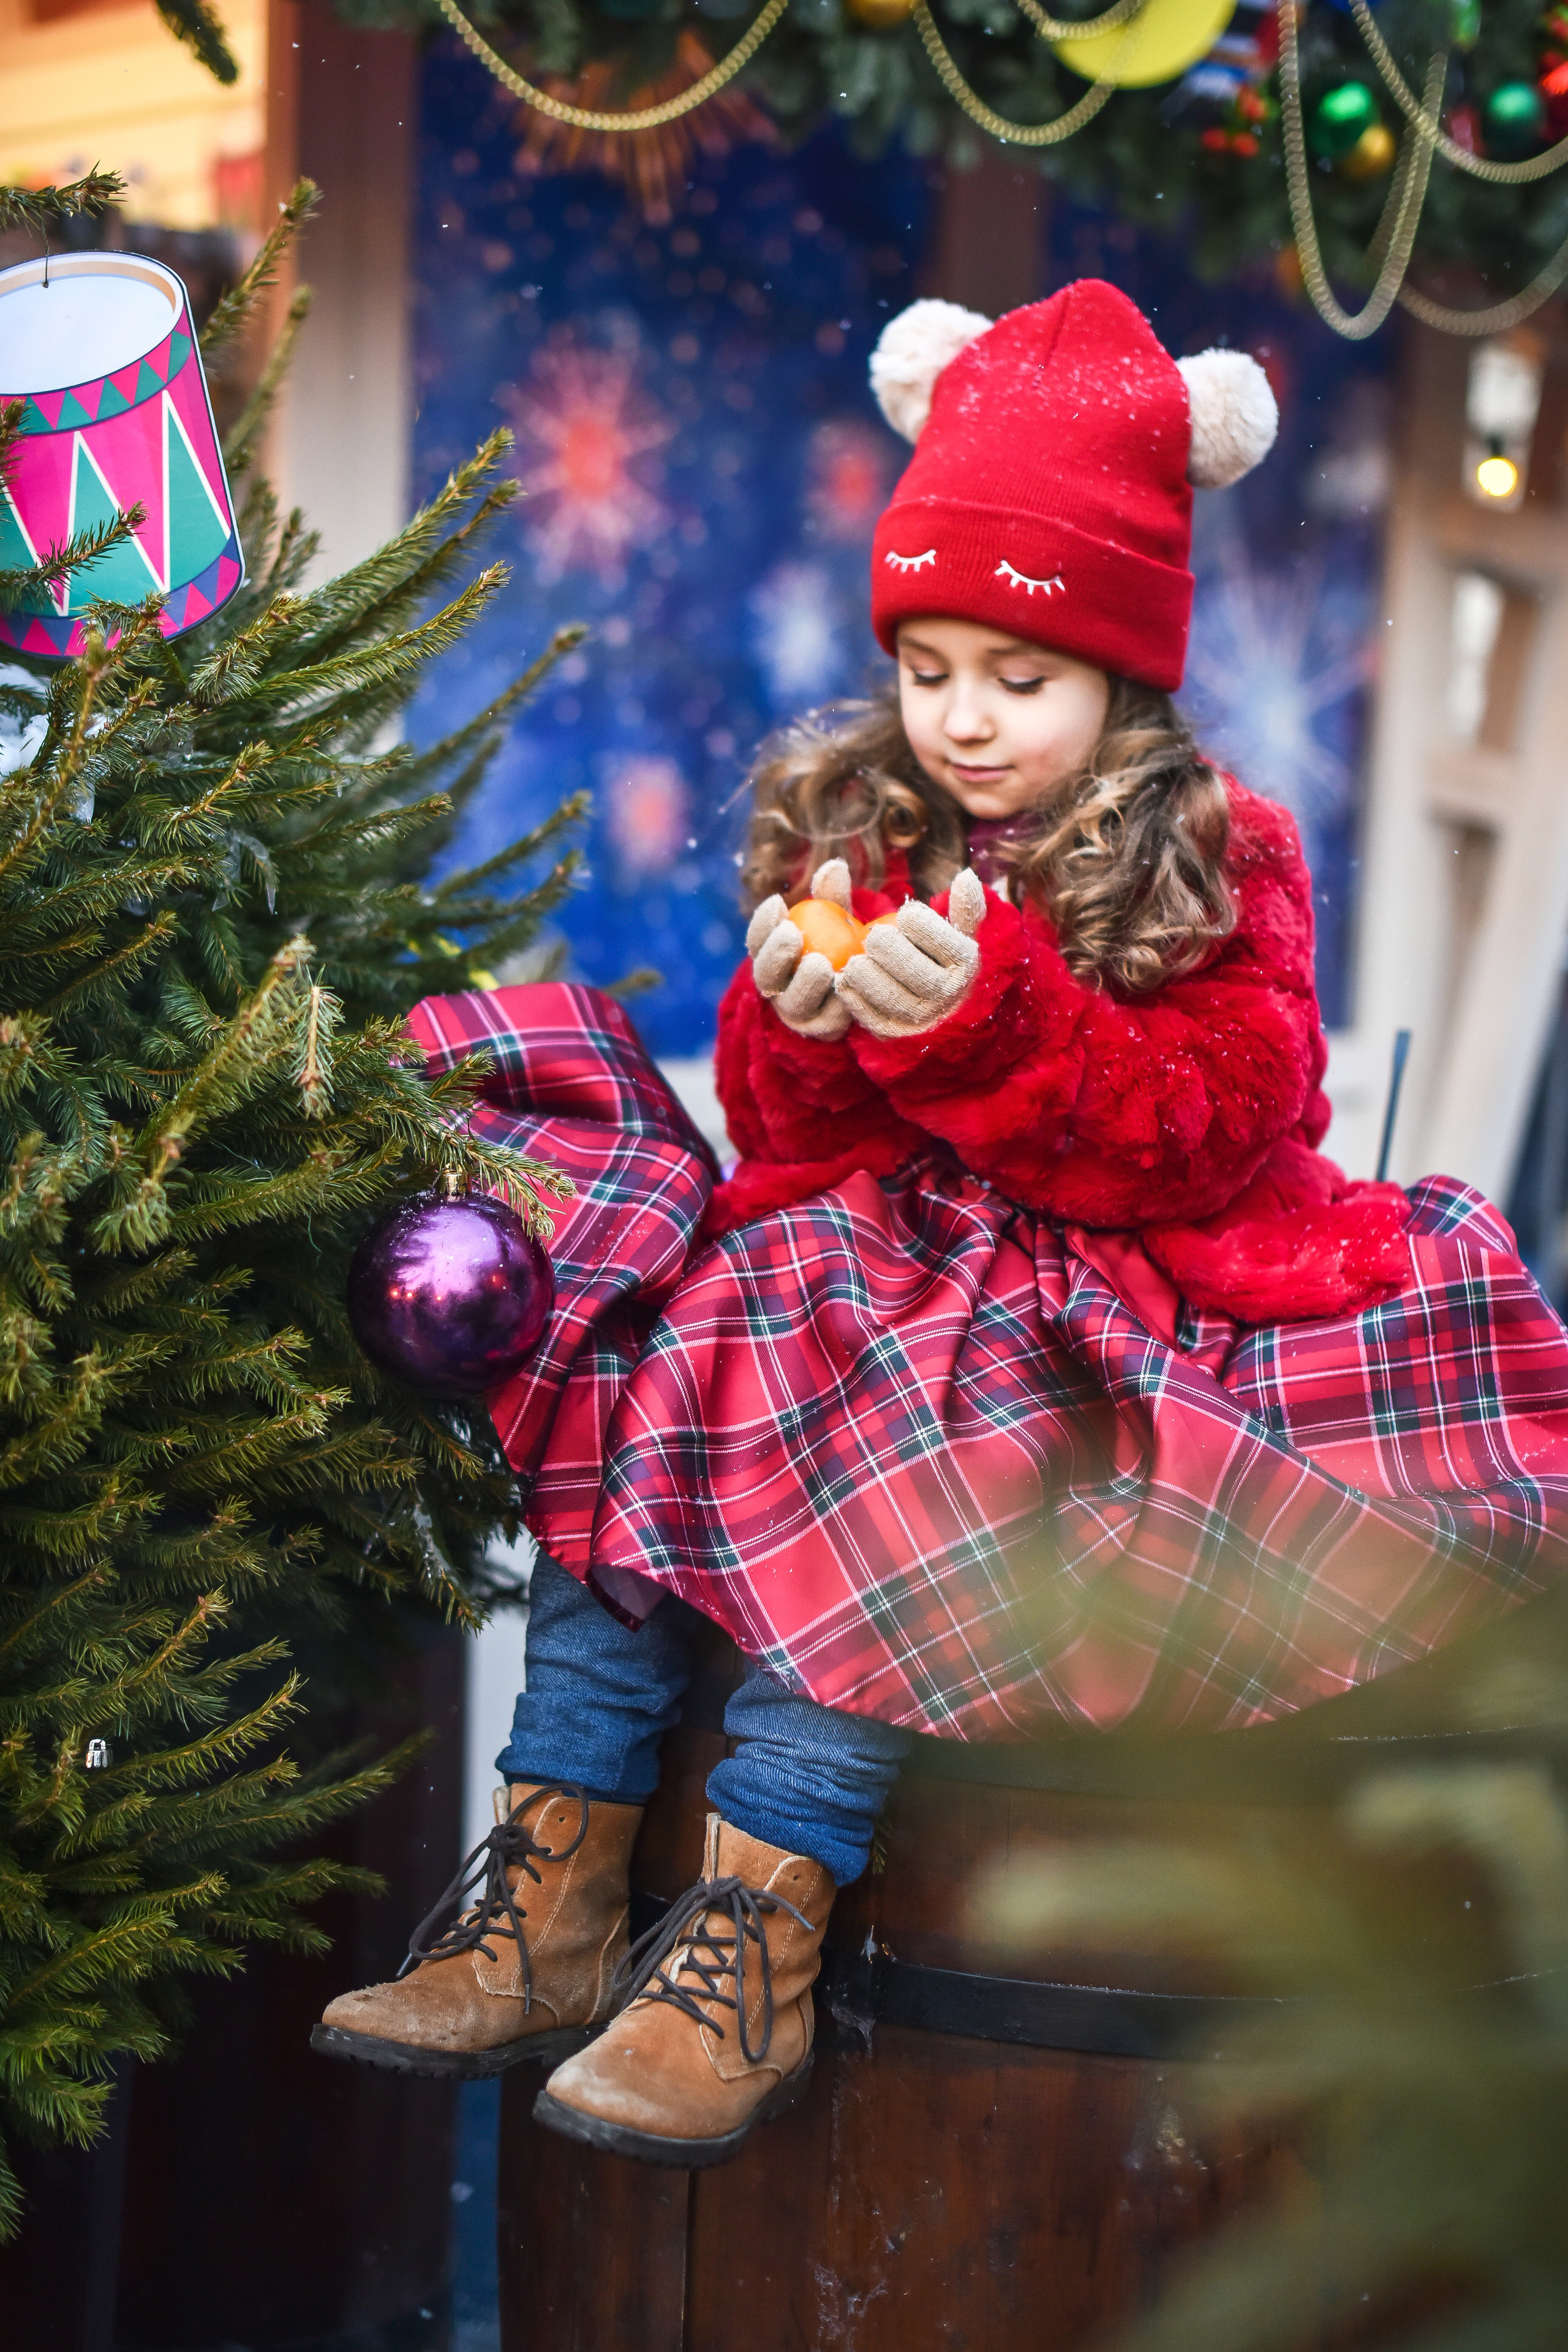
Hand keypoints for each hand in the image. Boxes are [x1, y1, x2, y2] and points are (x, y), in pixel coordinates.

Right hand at [745, 858, 852, 1040]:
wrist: (863, 993)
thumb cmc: (843, 948)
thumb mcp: (839, 921)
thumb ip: (833, 898)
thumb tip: (835, 865)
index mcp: (772, 957)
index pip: (757, 941)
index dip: (762, 923)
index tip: (778, 902)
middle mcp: (778, 987)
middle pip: (766, 975)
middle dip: (774, 954)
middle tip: (793, 934)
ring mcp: (798, 1012)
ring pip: (792, 1002)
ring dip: (804, 984)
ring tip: (822, 964)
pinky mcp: (821, 1031)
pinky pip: (825, 1020)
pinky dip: (835, 1004)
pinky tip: (846, 989)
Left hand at [836, 869, 984, 1040]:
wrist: (937, 1011)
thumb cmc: (942, 959)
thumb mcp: (956, 934)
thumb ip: (963, 908)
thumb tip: (966, 877)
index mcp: (965, 965)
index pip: (945, 945)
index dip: (921, 926)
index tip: (907, 915)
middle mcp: (948, 995)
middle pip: (915, 972)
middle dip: (889, 950)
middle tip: (873, 936)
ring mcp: (921, 1018)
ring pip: (891, 997)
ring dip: (867, 976)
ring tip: (854, 960)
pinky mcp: (894, 1033)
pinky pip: (870, 1016)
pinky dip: (854, 998)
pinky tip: (844, 981)